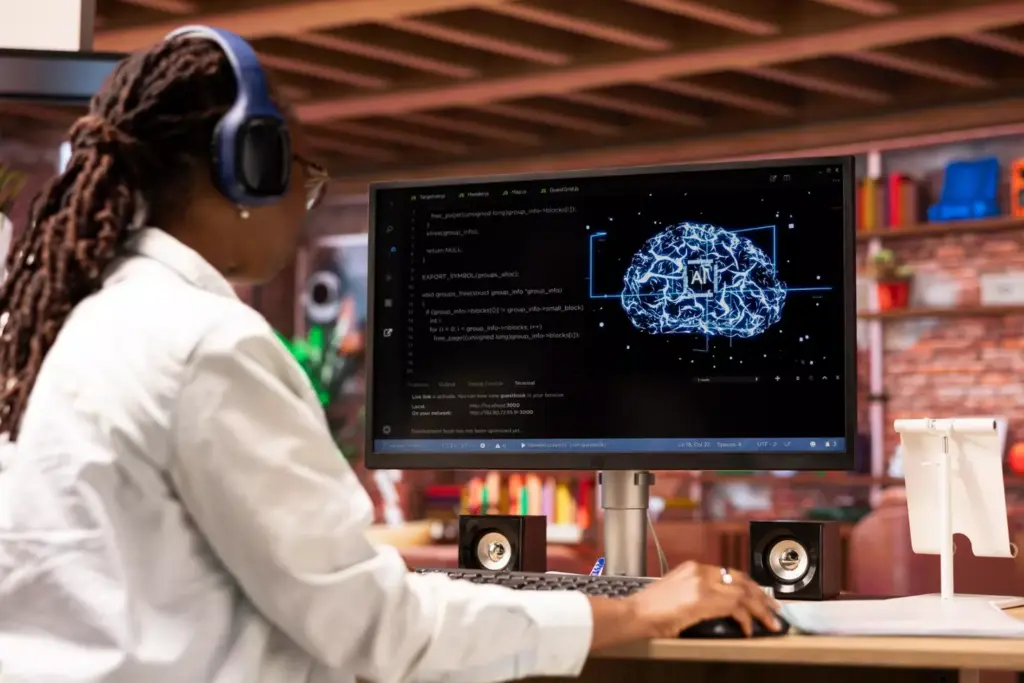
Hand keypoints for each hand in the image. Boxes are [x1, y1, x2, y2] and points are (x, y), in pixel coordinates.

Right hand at [626, 561, 781, 637]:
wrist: (634, 614)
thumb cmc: (649, 609)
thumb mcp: (677, 593)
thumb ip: (697, 593)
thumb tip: (719, 607)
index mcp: (693, 567)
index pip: (729, 573)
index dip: (748, 586)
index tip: (759, 596)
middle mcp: (700, 571)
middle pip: (741, 580)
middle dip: (761, 595)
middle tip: (774, 608)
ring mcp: (702, 584)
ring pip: (743, 592)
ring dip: (760, 608)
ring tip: (771, 621)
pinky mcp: (703, 599)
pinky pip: (735, 607)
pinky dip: (745, 619)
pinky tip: (748, 629)